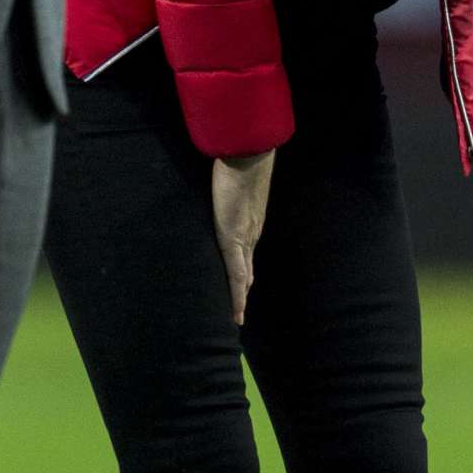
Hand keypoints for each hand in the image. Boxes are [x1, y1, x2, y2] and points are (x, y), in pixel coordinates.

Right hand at [212, 150, 273, 326]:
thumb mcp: (231, 184)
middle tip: (239, 312)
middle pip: (248, 270)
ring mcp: (244, 238)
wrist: (248, 155)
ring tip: (238, 316)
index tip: (244, 289)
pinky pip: (236, 271)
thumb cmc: (237, 164)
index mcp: (250, 224)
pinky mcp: (234, 238)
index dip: (245, 274)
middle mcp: (251, 235)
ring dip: (241, 297)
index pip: (248, 255)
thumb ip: (227, 194)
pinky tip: (238, 308)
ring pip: (244, 275)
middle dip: (243, 290)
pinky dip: (237, 291)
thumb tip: (221, 191)